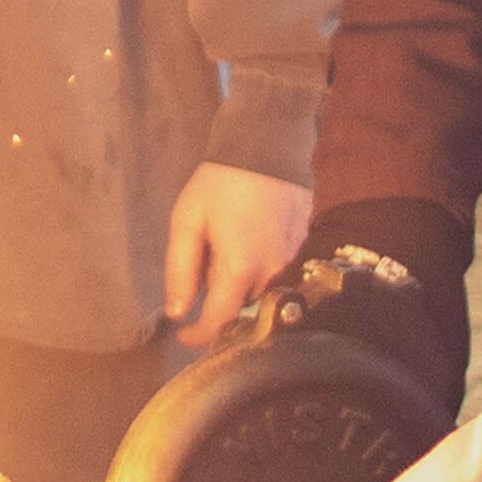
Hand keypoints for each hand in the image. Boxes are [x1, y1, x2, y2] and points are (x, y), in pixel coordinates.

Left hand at [163, 160, 313, 343]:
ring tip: (223, 253)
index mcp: (239, 269)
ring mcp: (292, 261)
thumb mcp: (187, 221)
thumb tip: (177, 312)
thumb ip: (180, 270)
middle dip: (219, 305)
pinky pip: (278, 275)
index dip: (198, 336)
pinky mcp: (303, 248)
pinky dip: (258, 272)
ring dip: (240, 288)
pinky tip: (246, 244)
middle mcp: (271, 273)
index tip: (183, 335)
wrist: (267, 145)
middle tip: (202, 275)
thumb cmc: (220, 181)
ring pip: (262, 295)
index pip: (219, 322)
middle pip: (242, 310)